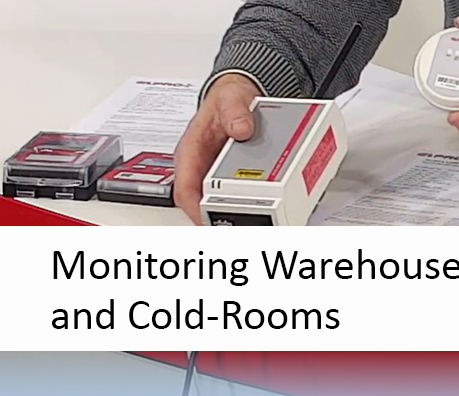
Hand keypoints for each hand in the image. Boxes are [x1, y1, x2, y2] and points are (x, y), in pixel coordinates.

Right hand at [174, 74, 260, 224]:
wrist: (237, 95)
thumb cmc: (227, 99)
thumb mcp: (230, 100)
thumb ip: (235, 113)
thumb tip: (241, 128)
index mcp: (191, 151)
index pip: (185, 188)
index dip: (194, 208)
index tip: (208, 220)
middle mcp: (200, 166)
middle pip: (201, 202)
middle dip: (217, 217)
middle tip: (238, 226)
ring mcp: (214, 173)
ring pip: (217, 201)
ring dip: (232, 214)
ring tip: (252, 223)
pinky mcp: (229, 175)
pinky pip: (234, 194)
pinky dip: (246, 204)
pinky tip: (263, 210)